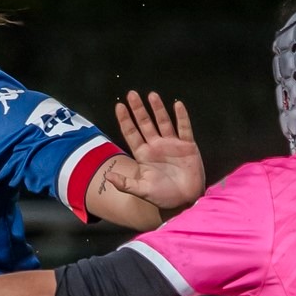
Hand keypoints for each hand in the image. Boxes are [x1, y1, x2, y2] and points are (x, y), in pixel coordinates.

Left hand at [106, 90, 204, 209]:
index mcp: (143, 154)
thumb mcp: (142, 190)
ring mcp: (172, 144)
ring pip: (163, 122)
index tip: (119, 106)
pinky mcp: (187, 146)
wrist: (186, 201)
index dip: (125, 120)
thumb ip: (125, 183)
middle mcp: (156, 146)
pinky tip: (177, 105)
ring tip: (152, 95)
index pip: (131, 133)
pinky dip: (181, 117)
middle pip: (145, 123)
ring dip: (158, 109)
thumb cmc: (163, 196)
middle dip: (138, 109)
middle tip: (132, 94)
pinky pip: (184, 128)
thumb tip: (107, 176)